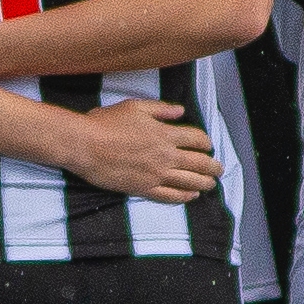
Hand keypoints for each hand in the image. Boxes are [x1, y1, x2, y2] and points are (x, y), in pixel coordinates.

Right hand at [62, 99, 219, 203]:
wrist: (84, 145)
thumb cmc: (105, 123)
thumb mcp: (135, 107)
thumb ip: (161, 109)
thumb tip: (180, 111)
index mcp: (164, 134)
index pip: (196, 139)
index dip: (206, 143)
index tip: (208, 146)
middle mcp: (164, 155)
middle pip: (199, 163)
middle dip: (213, 166)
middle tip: (219, 169)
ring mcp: (155, 174)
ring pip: (189, 181)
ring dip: (204, 183)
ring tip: (211, 184)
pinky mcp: (143, 188)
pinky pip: (170, 196)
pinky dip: (184, 197)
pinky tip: (191, 196)